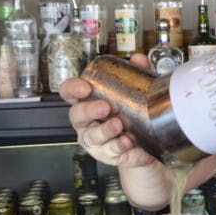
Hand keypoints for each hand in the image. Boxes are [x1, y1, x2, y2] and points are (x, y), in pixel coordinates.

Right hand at [58, 54, 159, 169]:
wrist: (146, 145)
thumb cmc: (133, 116)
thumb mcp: (136, 93)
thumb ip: (137, 74)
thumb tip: (138, 60)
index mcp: (87, 101)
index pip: (69, 92)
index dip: (72, 89)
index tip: (84, 87)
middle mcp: (86, 121)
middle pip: (77, 115)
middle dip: (88, 110)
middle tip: (105, 107)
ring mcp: (94, 140)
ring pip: (92, 136)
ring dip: (104, 130)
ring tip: (118, 125)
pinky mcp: (106, 155)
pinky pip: (109, 151)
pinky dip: (118, 146)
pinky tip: (127, 140)